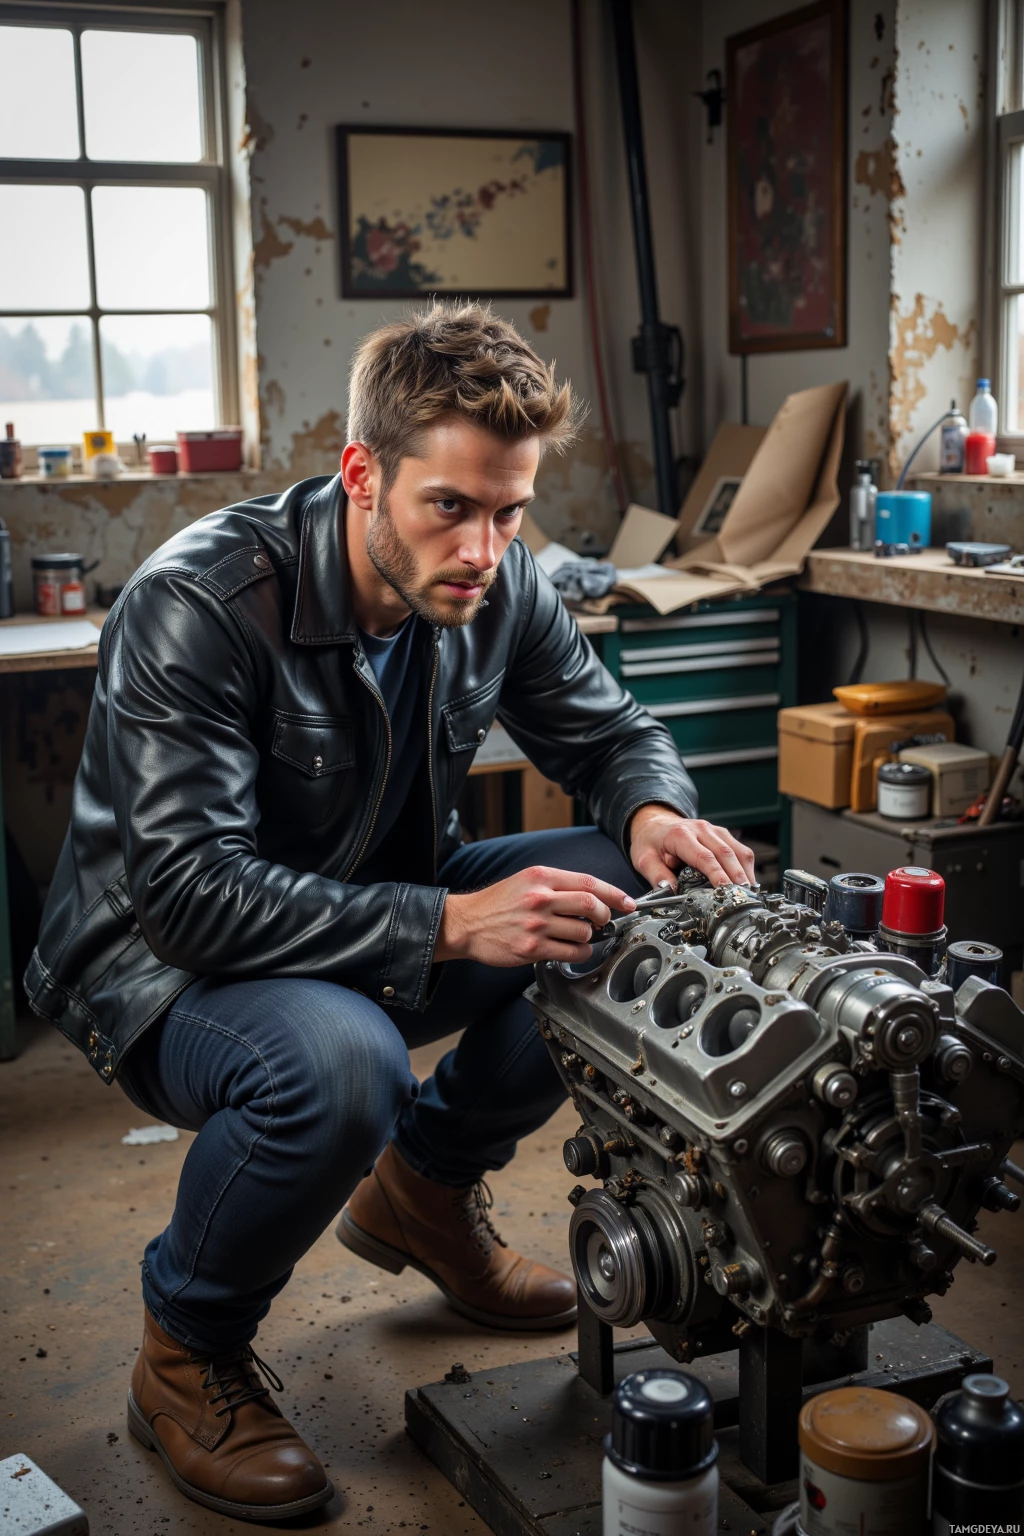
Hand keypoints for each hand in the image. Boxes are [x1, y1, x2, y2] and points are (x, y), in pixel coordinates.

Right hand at [435, 865, 636, 966]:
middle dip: (605, 915)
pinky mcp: (532, 948)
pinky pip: (570, 953)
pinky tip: (574, 950)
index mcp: (541, 877)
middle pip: (591, 905)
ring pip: (584, 932)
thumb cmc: (498, 903)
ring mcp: (536, 925)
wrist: (467, 923)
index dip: (613, 894)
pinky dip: (580, 953)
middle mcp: (540, 898)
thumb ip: (558, 885)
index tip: (626, 902)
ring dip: (590, 937)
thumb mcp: (526, 881)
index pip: (588, 882)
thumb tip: (593, 896)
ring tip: (581, 936)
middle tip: (604, 921)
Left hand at [629, 803, 755, 887]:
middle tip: (743, 897)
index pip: (704, 857)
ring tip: (749, 893)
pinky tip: (747, 882)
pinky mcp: (722, 834)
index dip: (717, 874)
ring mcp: (714, 830)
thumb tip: (672, 893)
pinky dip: (746, 867)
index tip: (725, 890)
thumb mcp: (644, 860)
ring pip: (738, 850)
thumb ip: (657, 876)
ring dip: (745, 872)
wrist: (654, 823)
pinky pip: (740, 849)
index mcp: (680, 835)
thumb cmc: (650, 842)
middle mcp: (700, 829)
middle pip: (726, 853)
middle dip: (737, 876)